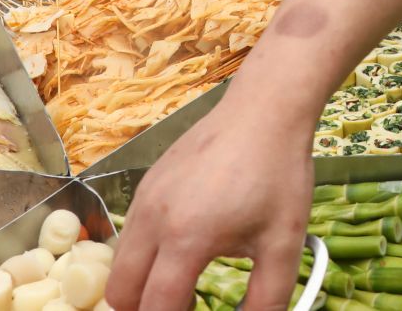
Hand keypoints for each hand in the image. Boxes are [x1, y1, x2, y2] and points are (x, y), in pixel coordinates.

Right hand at [106, 94, 314, 310]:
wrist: (265, 110)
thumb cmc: (278, 175)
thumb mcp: (283, 244)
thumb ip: (265, 300)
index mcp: (186, 237)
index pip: (155, 306)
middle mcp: (153, 218)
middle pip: (120, 293)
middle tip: (181, 309)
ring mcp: (144, 197)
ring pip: (119, 263)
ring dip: (141, 284)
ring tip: (182, 283)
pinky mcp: (146, 182)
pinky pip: (128, 233)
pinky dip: (142, 255)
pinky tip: (181, 248)